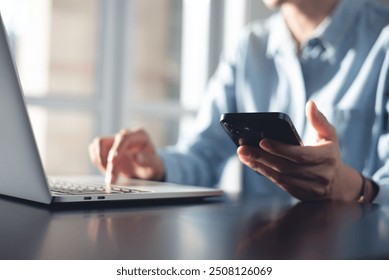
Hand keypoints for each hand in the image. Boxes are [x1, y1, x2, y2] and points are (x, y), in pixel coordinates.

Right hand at [88, 129, 164, 183]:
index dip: (117, 148)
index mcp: (140, 135)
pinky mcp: (107, 147)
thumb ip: (148, 161)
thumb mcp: (155, 166)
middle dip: (107, 161)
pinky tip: (107, 171)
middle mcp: (126, 135)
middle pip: (108, 142)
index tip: (113, 161)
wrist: (147, 169)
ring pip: (98, 144)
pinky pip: (95, 151)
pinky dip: (97, 162)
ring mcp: (115, 140)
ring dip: (99, 160)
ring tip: (109, 175)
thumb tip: (137, 156)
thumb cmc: (152, 165)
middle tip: (112, 178)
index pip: (124, 137)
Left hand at [237, 101, 361, 200]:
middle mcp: (320, 175)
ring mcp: (310, 188)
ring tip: (244, 155)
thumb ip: (319, 120)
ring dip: (259, 166)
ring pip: (280, 177)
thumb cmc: (328, 153)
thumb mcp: (329, 135)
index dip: (280, 149)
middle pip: (285, 167)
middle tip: (243, 148)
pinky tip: (252, 163)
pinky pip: (278, 183)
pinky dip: (264, 173)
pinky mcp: (300, 194)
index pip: (300, 155)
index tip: (262, 140)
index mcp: (327, 158)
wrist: (337, 183)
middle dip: (262, 157)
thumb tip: (311, 104)